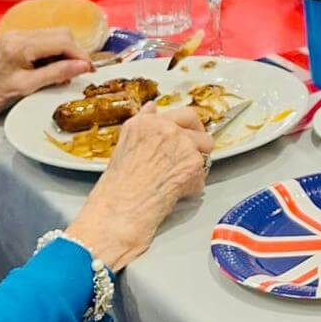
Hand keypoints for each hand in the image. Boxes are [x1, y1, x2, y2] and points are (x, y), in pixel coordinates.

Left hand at [0, 30, 91, 131]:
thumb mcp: (28, 87)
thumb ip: (57, 73)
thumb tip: (85, 66)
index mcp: (21, 45)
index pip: (62, 41)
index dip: (80, 54)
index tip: (91, 69)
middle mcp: (19, 34)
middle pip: (61, 33)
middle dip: (75, 51)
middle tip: (81, 71)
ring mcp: (17, 35)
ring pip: (54, 35)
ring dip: (65, 52)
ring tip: (66, 72)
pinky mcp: (16, 40)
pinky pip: (44, 39)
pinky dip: (54, 52)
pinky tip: (52, 68)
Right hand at [66, 106, 211, 271]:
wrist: (117, 215)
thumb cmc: (115, 190)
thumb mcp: (123, 147)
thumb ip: (142, 124)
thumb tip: (152, 107)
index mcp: (144, 123)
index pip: (180, 114)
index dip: (185, 127)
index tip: (185, 136)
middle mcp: (164, 127)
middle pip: (196, 125)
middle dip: (197, 140)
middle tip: (188, 157)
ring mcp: (181, 143)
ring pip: (204, 147)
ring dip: (195, 163)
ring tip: (177, 180)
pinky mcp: (193, 163)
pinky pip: (202, 172)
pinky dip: (192, 185)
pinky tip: (174, 194)